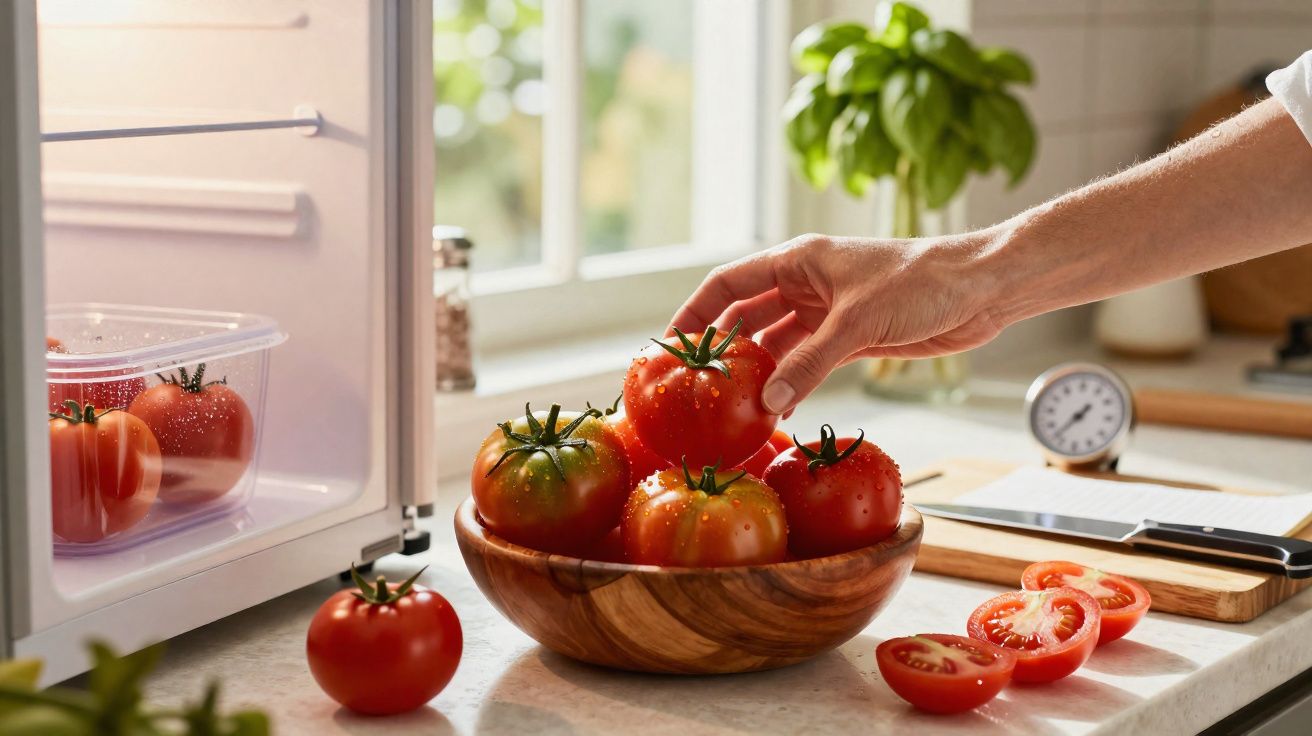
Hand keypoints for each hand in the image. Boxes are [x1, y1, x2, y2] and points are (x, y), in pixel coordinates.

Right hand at [669, 232, 1007, 414]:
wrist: (982, 289)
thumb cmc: (922, 283)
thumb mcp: (857, 322)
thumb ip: (810, 364)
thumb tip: (769, 403)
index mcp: (799, 259)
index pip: (728, 284)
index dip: (695, 312)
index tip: (670, 344)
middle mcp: (807, 283)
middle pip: (747, 316)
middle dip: (723, 348)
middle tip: (696, 385)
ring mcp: (828, 313)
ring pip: (777, 344)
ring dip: (759, 372)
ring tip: (733, 405)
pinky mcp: (851, 339)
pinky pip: (807, 364)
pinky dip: (791, 384)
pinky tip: (778, 410)